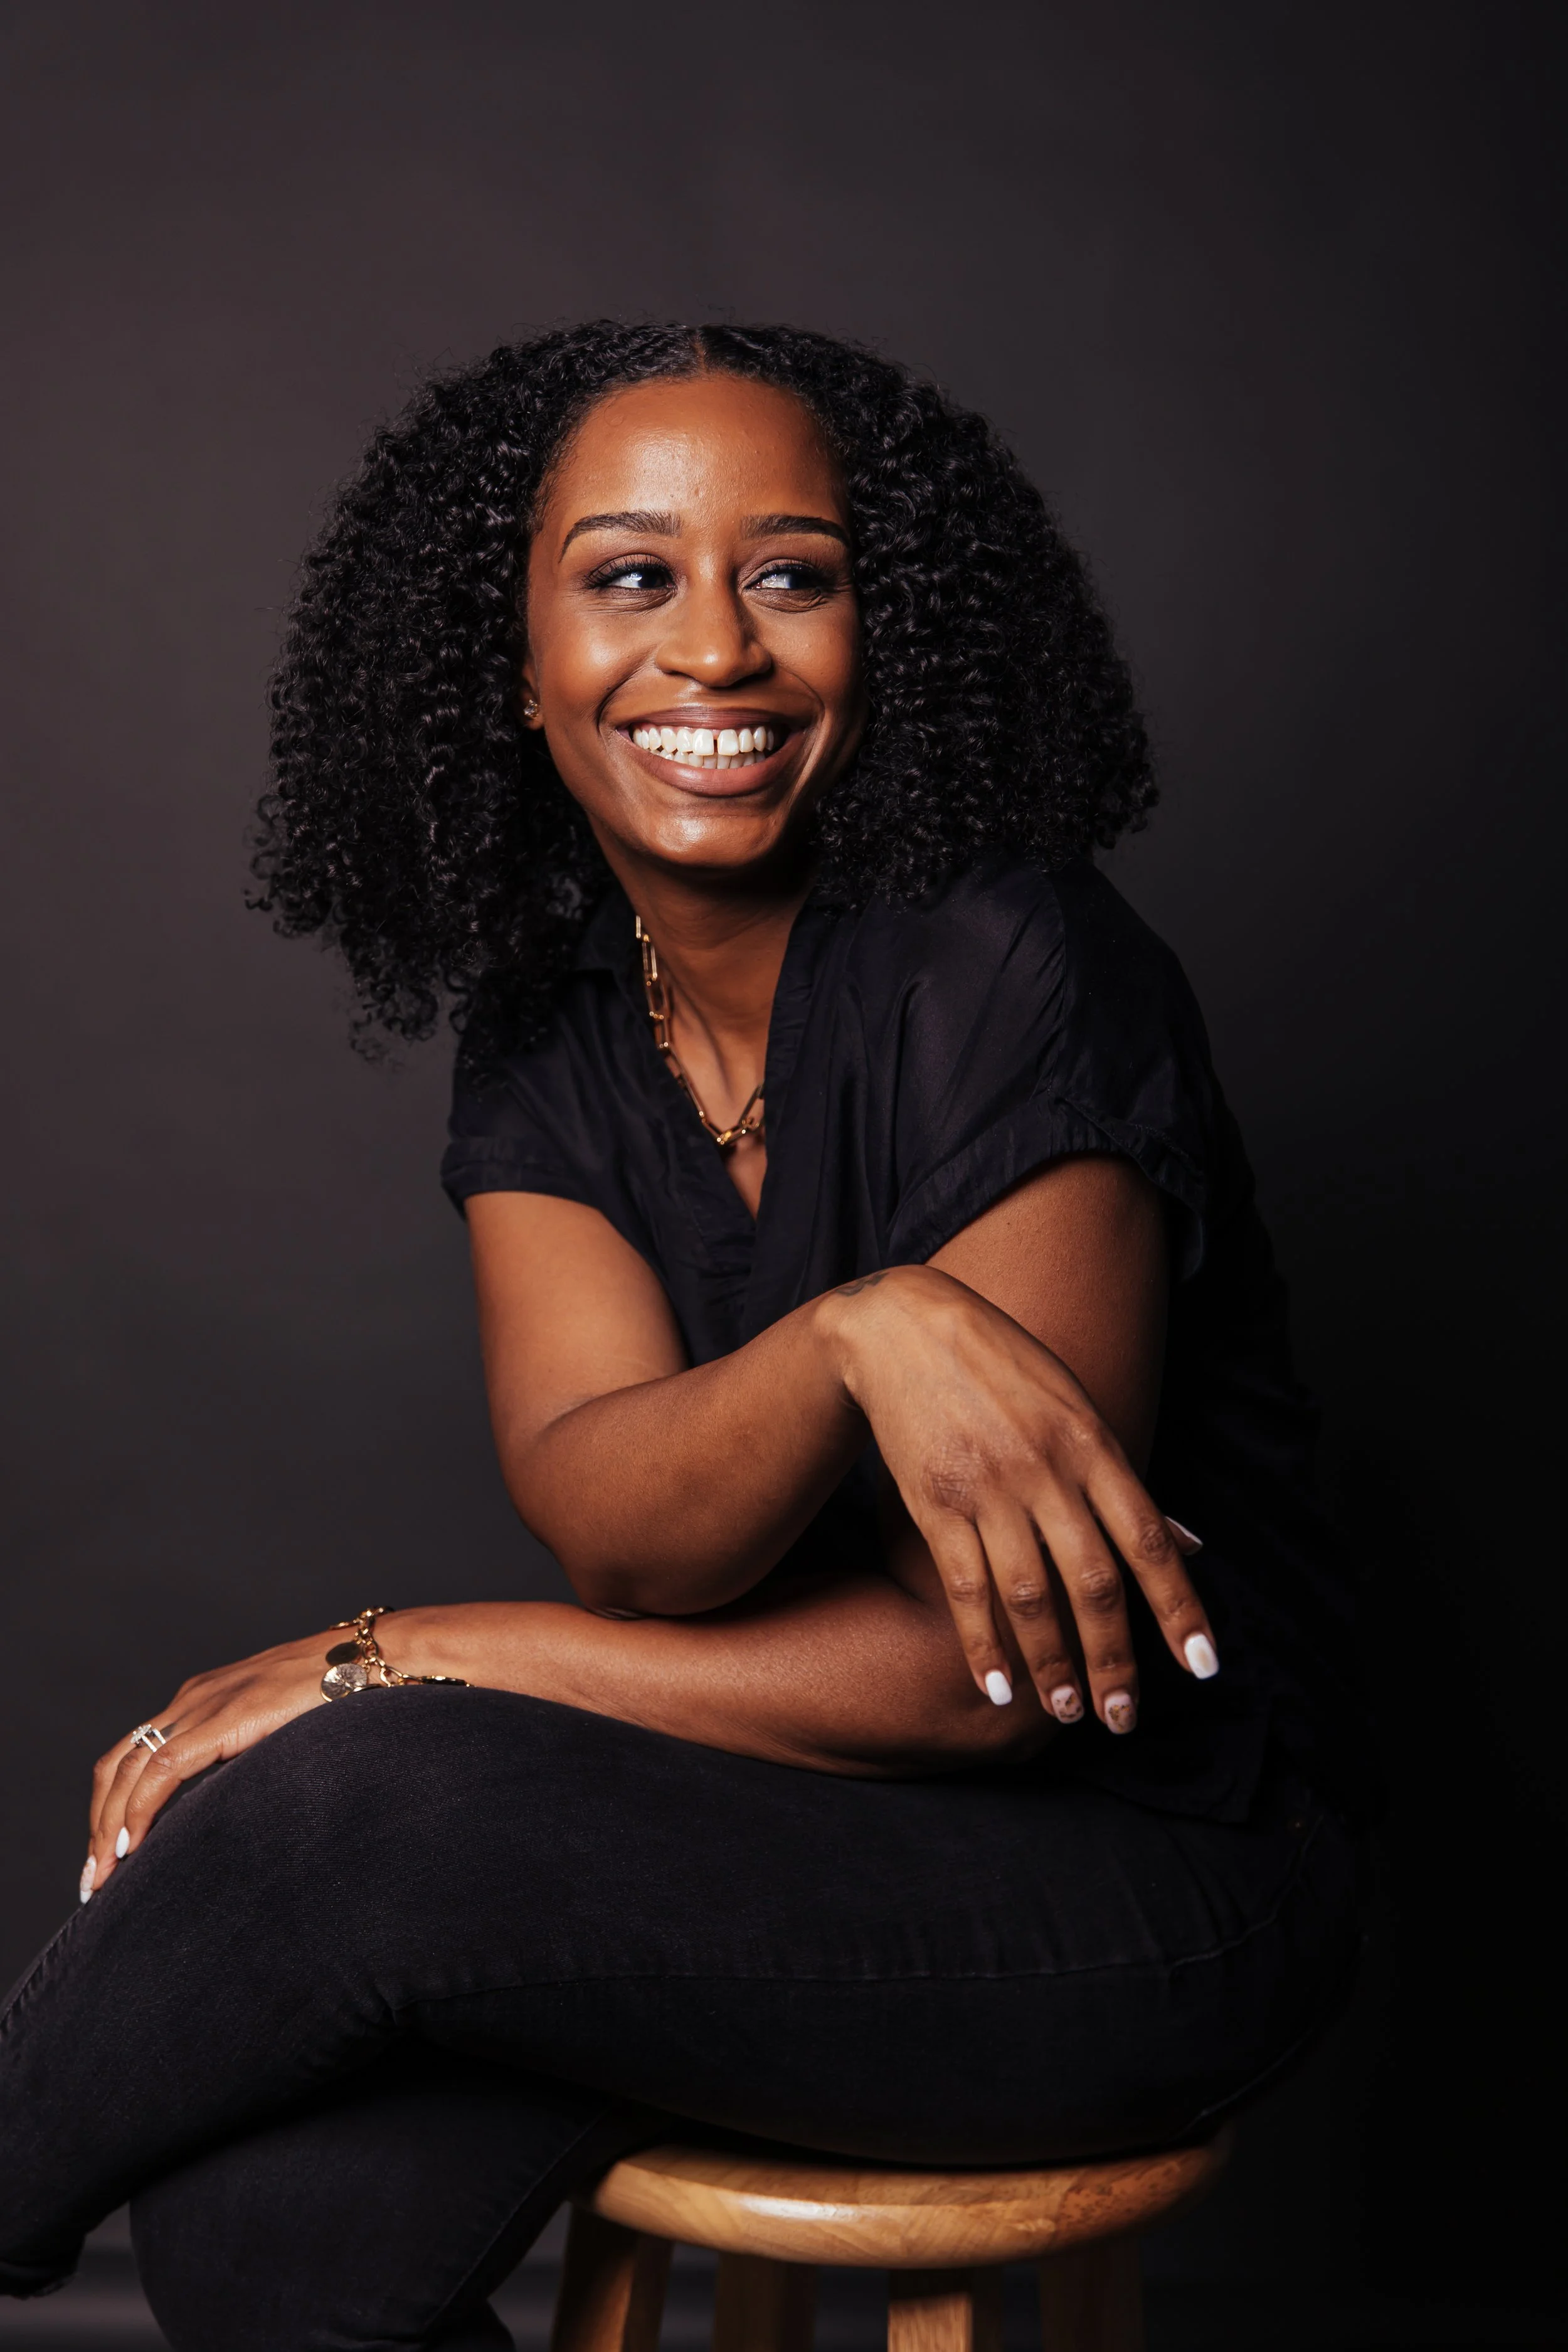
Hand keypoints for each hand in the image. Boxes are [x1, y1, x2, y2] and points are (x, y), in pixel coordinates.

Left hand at [80, 1629, 334, 1901]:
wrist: (369, 1657)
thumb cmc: (337, 1696)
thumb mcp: (274, 1732)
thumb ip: (244, 1758)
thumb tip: (226, 1808)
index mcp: (201, 1701)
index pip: (134, 1757)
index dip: (112, 1807)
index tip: (112, 1855)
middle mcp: (192, 1699)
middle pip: (117, 1765)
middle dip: (99, 1825)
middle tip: (96, 1878)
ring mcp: (205, 1703)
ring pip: (128, 1769)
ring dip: (109, 1826)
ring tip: (106, 1874)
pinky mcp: (226, 1716)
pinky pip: (164, 1767)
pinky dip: (140, 1808)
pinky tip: (134, 1842)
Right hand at [825, 1265, 1215, 1732]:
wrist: (903, 1328)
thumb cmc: (1002, 1369)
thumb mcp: (1076, 1407)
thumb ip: (1126, 1480)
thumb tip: (1190, 1543)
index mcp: (1092, 1444)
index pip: (1148, 1540)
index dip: (1181, 1608)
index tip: (1204, 1667)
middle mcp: (1046, 1470)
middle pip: (1094, 1582)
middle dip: (1114, 1660)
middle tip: (1122, 1719)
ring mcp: (988, 1488)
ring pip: (1031, 1595)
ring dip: (1053, 1663)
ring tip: (1067, 1711)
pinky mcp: (935, 1503)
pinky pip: (965, 1586)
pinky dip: (983, 1642)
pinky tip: (998, 1686)